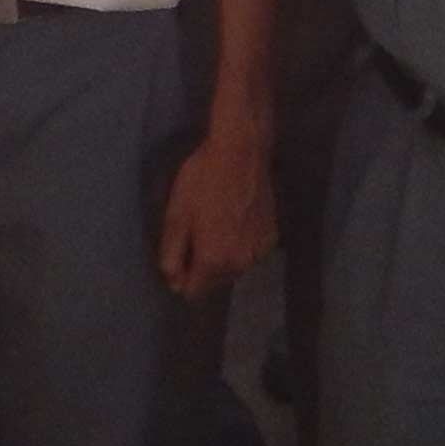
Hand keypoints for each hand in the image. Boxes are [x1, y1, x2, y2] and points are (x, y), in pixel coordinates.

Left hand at [157, 115, 275, 297]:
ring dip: (223, 255)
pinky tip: (236, 218)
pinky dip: (242, 243)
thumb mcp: (176, 215)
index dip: (182, 277)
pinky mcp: (272, 239)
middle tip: (197, 230)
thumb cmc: (202, 180)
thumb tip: (173, 283)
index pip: (194, 292)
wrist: (241, 152)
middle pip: (214, 282)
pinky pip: (250, 253)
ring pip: (234, 268)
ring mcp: (259, 252)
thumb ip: (171, 255)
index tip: (179, 254)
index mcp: (213, 261)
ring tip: (217, 222)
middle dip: (203, 265)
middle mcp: (240, 264)